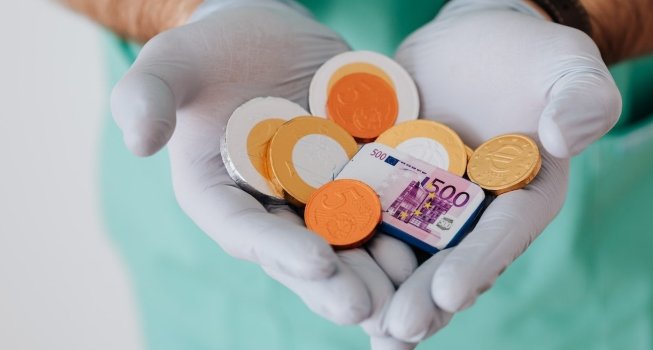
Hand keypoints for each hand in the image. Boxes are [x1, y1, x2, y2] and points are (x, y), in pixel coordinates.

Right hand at [109, 0, 417, 338]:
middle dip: (337, 283)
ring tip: (410, 290)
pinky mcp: (362, 172)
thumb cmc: (211, 52)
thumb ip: (148, 95)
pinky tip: (440, 243)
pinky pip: (388, 203)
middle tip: (367, 308)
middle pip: (307, 254)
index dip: (280, 251)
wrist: (268, 35)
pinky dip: (410, 226)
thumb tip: (137, 141)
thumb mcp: (173, 63)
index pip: (248, 232)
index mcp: (223, 198)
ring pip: (354, 242)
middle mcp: (275, 208)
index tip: (315, 263)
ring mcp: (323, 194)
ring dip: (381, 270)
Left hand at [375, 0, 620, 342]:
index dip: (479, 264)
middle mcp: (474, 212)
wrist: (473, 41)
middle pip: (450, 260)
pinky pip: (368, 214)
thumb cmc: (532, 56)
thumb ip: (581, 100)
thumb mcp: (567, 68)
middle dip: (425, 297)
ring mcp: (427, 201)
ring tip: (365, 324)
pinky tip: (325, 276)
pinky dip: (350, 244)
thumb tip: (563, 136)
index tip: (452, 291)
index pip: (503, 235)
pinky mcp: (389, 180)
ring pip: (406, 252)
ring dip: (386, 290)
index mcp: (522, 197)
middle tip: (398, 327)